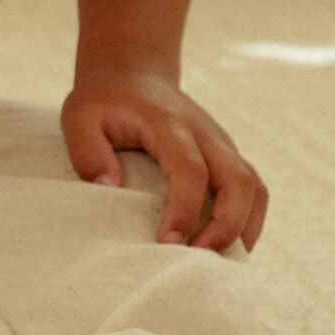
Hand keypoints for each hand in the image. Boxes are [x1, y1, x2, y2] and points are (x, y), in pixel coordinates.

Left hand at [60, 64, 267, 251]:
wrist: (133, 73)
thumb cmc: (105, 101)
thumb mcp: (80, 117)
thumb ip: (88, 152)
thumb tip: (109, 188)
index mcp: (169, 123)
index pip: (190, 168)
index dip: (184, 208)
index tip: (167, 241)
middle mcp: (206, 133)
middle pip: (240, 180)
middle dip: (227, 225)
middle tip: (198, 258)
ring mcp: (222, 144)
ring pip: (255, 187)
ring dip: (244, 227)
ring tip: (216, 260)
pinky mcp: (227, 156)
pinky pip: (252, 191)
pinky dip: (247, 221)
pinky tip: (224, 246)